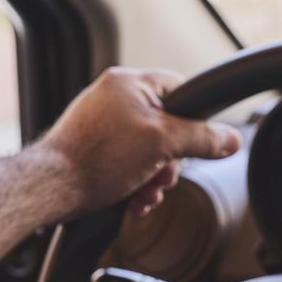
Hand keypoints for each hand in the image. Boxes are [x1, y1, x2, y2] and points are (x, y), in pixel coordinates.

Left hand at [40, 67, 241, 215]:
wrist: (50, 188)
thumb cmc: (96, 158)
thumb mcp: (162, 143)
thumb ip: (202, 138)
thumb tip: (231, 139)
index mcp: (130, 83)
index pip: (181, 89)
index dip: (195, 118)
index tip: (197, 141)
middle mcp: (115, 98)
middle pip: (167, 126)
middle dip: (170, 159)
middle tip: (163, 175)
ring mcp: (103, 123)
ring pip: (148, 149)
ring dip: (154, 176)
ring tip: (144, 192)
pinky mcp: (94, 147)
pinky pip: (128, 160)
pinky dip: (136, 181)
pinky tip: (133, 197)